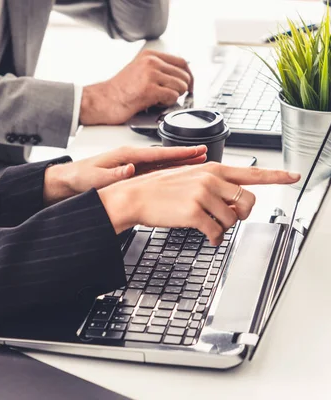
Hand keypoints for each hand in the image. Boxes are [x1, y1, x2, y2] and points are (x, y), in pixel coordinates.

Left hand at [43, 145, 206, 205]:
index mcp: (126, 155)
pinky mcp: (129, 174)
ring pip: (162, 165)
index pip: (158, 153)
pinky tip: (178, 177)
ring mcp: (132, 166)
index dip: (179, 153)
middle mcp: (131, 158)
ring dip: (180, 164)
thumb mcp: (94, 177)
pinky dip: (169, 173)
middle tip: (207, 153)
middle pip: (165, 157)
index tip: (197, 151)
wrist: (65, 182)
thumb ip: (113, 173)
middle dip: (186, 155)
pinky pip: (154, 173)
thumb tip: (130, 169)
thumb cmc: (78, 177)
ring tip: (200, 163)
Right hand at [80, 49, 192, 125]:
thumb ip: (156, 70)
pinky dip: (167, 104)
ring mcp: (151, 75)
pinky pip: (172, 97)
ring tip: (158, 100)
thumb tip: (177, 78)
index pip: (181, 62)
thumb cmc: (117, 91)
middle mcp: (151, 62)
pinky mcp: (149, 89)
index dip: (188, 76)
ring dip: (173, 97)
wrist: (101, 101)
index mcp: (149, 56)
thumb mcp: (138, 71)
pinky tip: (155, 104)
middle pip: (184, 75)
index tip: (188, 86)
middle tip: (169, 97)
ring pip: (180, 86)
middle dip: (180, 89)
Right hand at [98, 163, 300, 244]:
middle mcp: (209, 180)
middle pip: (247, 201)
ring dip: (224, 228)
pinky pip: (217, 232)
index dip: (276, 176)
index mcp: (211, 169)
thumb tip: (232, 200)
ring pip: (232, 220)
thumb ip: (213, 184)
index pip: (251, 173)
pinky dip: (215, 239)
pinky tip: (207, 236)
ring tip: (209, 226)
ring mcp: (202, 196)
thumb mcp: (188, 177)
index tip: (293, 177)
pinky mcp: (193, 213)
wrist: (134, 196)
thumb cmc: (158, 189)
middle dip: (242, 214)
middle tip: (229, 218)